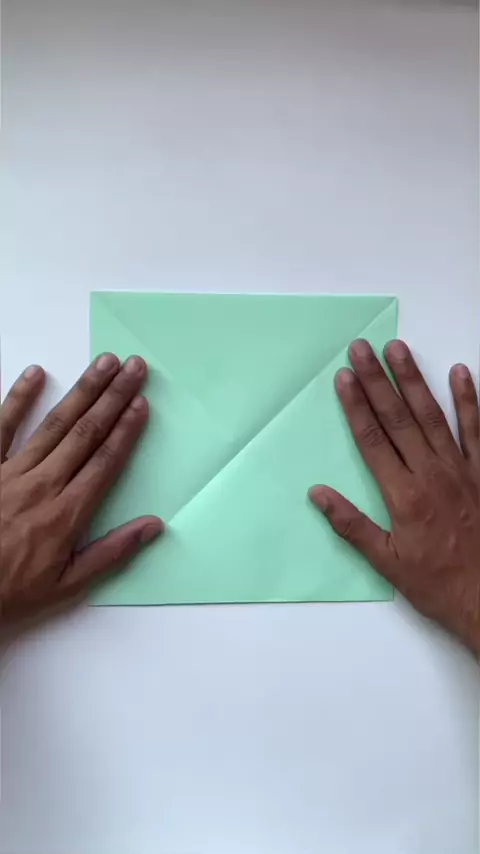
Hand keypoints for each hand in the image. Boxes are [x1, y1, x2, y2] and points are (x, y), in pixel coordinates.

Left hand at [0, 355, 162, 619]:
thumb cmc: (10, 590)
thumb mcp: (66, 585)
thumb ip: (111, 552)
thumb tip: (153, 525)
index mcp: (66, 514)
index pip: (105, 462)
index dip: (126, 430)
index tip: (142, 402)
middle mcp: (43, 484)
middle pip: (86, 433)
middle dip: (113, 397)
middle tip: (135, 367)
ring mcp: (11, 471)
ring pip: (54, 424)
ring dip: (81, 391)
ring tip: (104, 363)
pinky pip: (2, 426)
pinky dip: (18, 399)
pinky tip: (36, 373)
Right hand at [309, 340, 479, 653]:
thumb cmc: (438, 583)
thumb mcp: (387, 563)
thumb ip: (351, 525)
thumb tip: (317, 494)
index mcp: (404, 495)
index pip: (372, 439)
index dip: (355, 406)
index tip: (343, 377)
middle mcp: (431, 474)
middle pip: (398, 418)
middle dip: (377, 381)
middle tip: (361, 348)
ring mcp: (461, 469)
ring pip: (433, 415)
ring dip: (414, 380)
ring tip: (398, 349)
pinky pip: (476, 430)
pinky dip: (469, 400)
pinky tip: (460, 372)